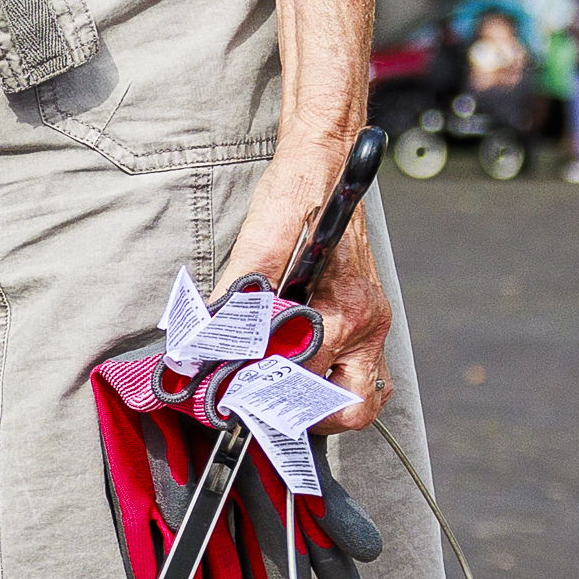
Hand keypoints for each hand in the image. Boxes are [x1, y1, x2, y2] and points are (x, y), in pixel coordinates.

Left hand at [216, 163, 389, 429]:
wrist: (326, 161)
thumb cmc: (297, 195)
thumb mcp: (260, 241)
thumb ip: (237, 292)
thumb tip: (204, 337)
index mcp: (347, 309)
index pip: (309, 377)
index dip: (269, 392)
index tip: (237, 398)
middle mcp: (368, 323)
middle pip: (353, 405)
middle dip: (310, 416)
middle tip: (267, 406)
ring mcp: (373, 322)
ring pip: (363, 392)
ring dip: (326, 403)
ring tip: (282, 394)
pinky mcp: (367, 315)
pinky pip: (360, 368)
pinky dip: (332, 379)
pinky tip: (298, 368)